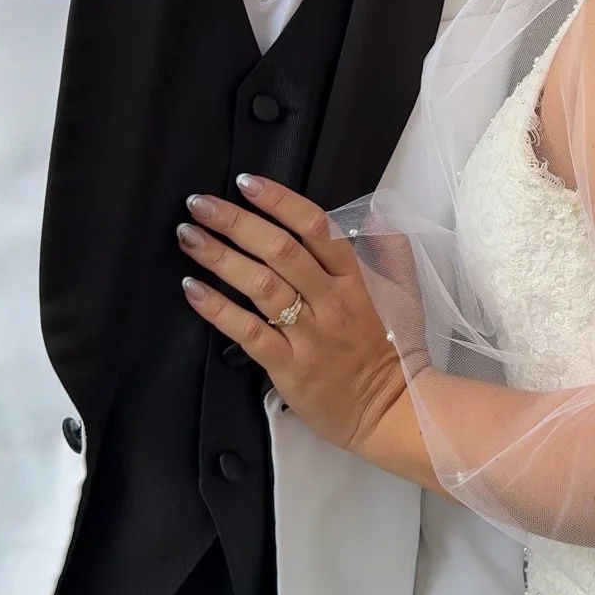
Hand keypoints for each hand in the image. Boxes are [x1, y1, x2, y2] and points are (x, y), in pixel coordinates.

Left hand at [177, 176, 406, 454]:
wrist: (393, 412)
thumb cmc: (395, 352)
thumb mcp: (405, 295)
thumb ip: (392, 251)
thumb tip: (377, 213)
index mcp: (355, 280)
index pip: (317, 228)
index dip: (280, 201)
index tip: (248, 182)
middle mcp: (330, 302)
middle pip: (281, 251)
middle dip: (237, 222)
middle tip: (200, 203)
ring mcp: (308, 335)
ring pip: (261, 286)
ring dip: (220, 257)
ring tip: (189, 236)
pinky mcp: (288, 366)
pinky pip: (248, 333)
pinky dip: (218, 310)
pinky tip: (193, 290)